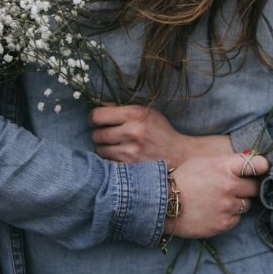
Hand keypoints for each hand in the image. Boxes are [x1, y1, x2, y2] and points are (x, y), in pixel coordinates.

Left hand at [90, 105, 233, 167]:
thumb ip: (123, 109)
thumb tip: (99, 106)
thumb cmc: (160, 132)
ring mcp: (130, 152)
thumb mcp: (147, 113)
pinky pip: (108, 163)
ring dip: (105, 148)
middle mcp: (132, 132)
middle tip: (108, 135)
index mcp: (135, 114)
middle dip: (100, 134)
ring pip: (100, 150)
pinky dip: (111, 160)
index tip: (98, 121)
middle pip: (96, 134)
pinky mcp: (130, 167)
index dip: (94, 118)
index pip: (97, 115)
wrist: (178, 155)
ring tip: (117, 146)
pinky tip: (121, 157)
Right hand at [166, 153, 269, 238]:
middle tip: (235, 187)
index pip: (257, 164)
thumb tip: (250, 158)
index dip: (262, 167)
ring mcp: (227, 206)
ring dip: (237, 202)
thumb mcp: (203, 162)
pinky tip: (214, 211)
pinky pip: (236, 219)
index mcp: (224, 166)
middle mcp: (228, 186)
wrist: (162, 204)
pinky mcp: (223, 224)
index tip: (262, 169)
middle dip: (248, 187)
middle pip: (255, 187)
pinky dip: (229, 216)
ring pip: (246, 204)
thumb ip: (227, 162)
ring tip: (219, 200)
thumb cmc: (183, 179)